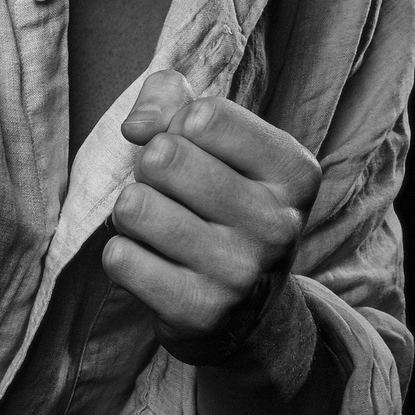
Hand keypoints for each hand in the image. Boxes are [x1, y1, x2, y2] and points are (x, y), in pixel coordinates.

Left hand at [105, 70, 321, 368]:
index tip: (192, 151)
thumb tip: (136, 127)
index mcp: (294, 173)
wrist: (248, 314)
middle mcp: (278, 224)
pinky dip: (123, 255)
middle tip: (171, 195)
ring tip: (161, 228)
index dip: (176, 126)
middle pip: (163, 156)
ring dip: (132, 213)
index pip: (203, 116)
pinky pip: (120, 258)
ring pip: (134, 206)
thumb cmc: (221, 204)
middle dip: (149, 169)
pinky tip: (154, 266)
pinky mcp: (200, 313)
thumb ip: (171, 101)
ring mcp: (241, 273)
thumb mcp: (217, 144)